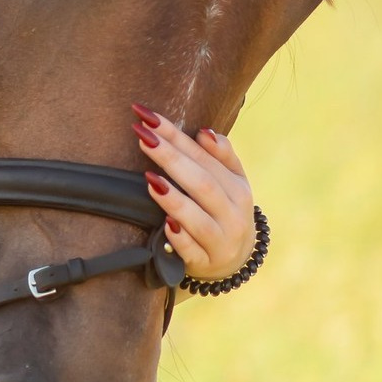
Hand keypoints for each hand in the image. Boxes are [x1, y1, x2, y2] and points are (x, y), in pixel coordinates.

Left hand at [131, 103, 255, 279]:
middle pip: (202, 183)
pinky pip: (192, 252)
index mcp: (237, 188)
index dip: (175, 136)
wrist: (234, 260)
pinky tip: (164, 224)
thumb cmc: (223, 209)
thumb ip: (221, 155)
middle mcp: (233, 214)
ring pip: (198, 219)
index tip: (147, 118)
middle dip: (171, 158)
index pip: (203, 157)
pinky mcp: (206, 263)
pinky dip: (179, 239)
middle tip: (143, 137)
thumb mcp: (231, 182)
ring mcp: (221, 241)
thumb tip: (205, 132)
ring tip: (150, 179)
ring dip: (174, 199)